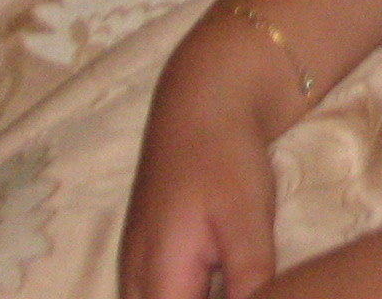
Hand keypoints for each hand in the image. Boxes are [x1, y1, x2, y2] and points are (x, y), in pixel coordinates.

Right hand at [119, 45, 280, 298]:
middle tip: (240, 279)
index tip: (240, 288)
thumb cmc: (226, 157)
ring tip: (232, 276)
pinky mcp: (145, 253)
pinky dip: (187, 292)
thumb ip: (248, 279)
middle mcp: (134, 277)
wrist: (202, 101)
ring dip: (194, 297)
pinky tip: (222, 281)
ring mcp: (134, 264)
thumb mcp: (247, 219)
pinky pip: (158, 292)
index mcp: (157, 275)